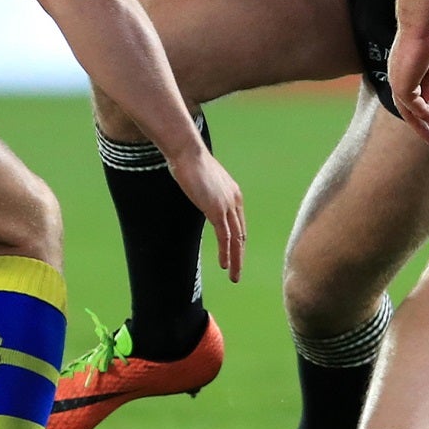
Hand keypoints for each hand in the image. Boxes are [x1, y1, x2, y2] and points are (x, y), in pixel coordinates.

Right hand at [165, 143, 246, 283]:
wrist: (187, 153)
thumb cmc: (189, 162)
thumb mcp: (202, 180)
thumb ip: (205, 191)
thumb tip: (199, 195)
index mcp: (233, 194)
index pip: (239, 224)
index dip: (237, 242)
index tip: (234, 255)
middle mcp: (234, 201)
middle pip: (241, 234)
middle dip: (239, 255)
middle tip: (236, 272)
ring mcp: (227, 206)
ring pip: (236, 240)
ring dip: (235, 260)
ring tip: (234, 276)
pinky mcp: (217, 210)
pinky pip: (225, 237)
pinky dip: (226, 253)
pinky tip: (224, 265)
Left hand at [390, 22, 428, 142]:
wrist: (426, 25)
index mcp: (413, 68)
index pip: (425, 90)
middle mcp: (402, 76)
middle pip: (412, 105)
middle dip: (426, 120)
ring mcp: (399, 81)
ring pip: (410, 110)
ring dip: (425, 123)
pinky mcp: (401, 87)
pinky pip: (416, 107)